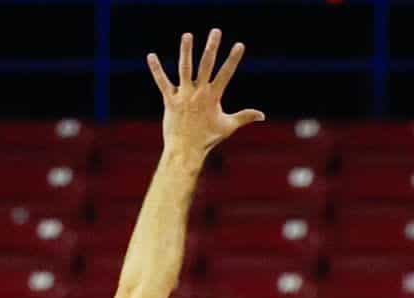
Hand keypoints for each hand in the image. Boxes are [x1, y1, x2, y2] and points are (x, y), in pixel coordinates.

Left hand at [146, 29, 264, 157]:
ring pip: (185, 68)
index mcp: (214, 97)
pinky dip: (156, 70)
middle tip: (216, 31)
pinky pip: (162, 82)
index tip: (239, 45)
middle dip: (212, 47)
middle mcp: (199, 93)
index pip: (226, 74)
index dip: (233, 59)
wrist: (187, 150)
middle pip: (207, 65)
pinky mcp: (170, 100)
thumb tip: (262, 115)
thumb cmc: (208, 139)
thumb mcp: (229, 126)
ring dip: (186, 51)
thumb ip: (245, 117)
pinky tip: (151, 56)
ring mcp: (184, 95)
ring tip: (188, 35)